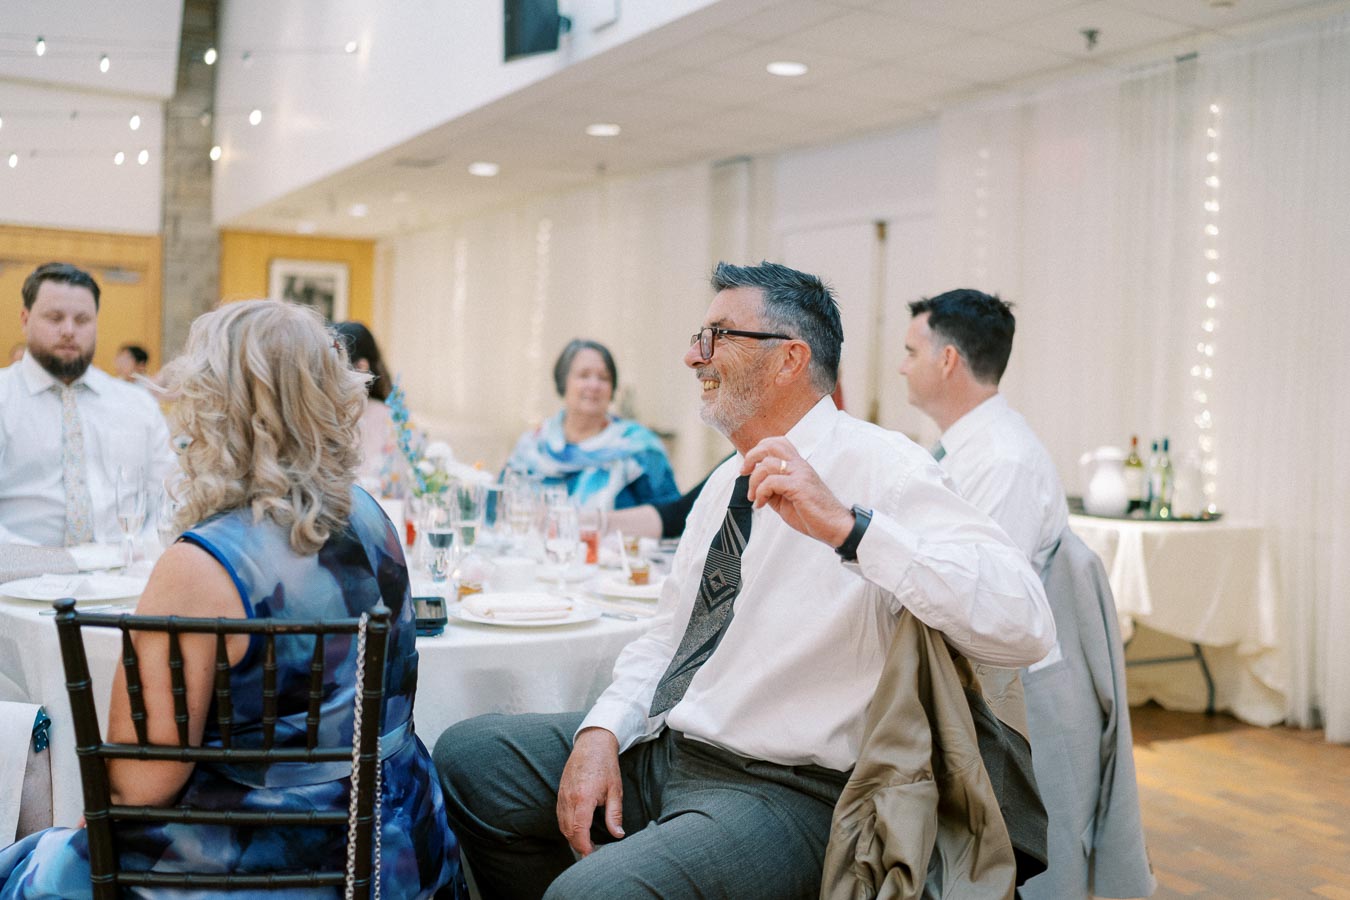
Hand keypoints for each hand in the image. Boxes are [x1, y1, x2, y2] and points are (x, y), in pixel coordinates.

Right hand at [556, 727, 624, 855]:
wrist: (592, 743)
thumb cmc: (605, 765)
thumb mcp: (615, 791)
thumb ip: (614, 815)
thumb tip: (618, 834)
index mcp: (583, 798)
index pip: (578, 831)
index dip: (583, 846)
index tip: (591, 855)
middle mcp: (569, 798)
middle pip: (568, 831)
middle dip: (578, 844)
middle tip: (591, 852)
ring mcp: (562, 795)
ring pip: (562, 824)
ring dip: (572, 836)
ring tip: (586, 842)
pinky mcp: (560, 792)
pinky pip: (560, 815)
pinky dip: (566, 825)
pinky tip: (577, 828)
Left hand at [742, 438, 854, 548]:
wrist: (835, 527)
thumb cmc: (813, 514)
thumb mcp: (787, 499)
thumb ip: (773, 489)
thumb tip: (755, 487)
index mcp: (798, 466)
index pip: (778, 443)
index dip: (759, 449)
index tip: (749, 468)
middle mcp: (800, 465)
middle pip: (771, 444)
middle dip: (751, 456)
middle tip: (743, 473)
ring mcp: (800, 474)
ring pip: (767, 464)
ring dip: (753, 482)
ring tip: (755, 498)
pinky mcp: (799, 486)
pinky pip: (771, 482)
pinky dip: (760, 493)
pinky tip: (761, 504)